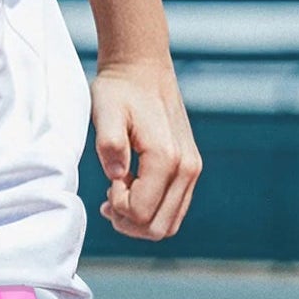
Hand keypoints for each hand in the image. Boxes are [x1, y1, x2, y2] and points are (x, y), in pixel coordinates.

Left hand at [91, 58, 200, 239]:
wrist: (143, 70)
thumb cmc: (119, 91)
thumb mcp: (105, 111)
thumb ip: (109, 144)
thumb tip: (116, 177)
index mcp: (166, 157)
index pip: (140, 213)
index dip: (117, 209)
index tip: (106, 187)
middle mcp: (187, 167)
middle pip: (158, 227)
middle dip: (128, 223)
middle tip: (108, 201)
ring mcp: (192, 169)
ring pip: (169, 224)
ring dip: (140, 219)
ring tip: (118, 195)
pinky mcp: (191, 168)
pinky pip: (174, 208)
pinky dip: (152, 210)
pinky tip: (131, 190)